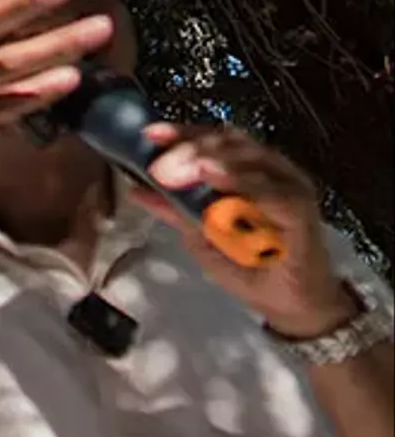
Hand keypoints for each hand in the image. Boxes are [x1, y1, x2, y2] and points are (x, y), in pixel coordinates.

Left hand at [133, 124, 361, 336]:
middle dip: (193, 146)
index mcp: (248, 172)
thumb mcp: (201, 237)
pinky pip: (272, 193)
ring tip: (185, 164)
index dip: (184, 133)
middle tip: (160, 158)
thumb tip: (135, 189)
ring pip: (252, 160)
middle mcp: (271, 172)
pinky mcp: (301, 212)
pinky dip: (243, 183)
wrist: (287, 302)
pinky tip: (218, 179)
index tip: (150, 134)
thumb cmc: (249, 265)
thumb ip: (174, 211)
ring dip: (214, 159)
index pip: (216, 140)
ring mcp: (289, 188)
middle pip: (232, 142)